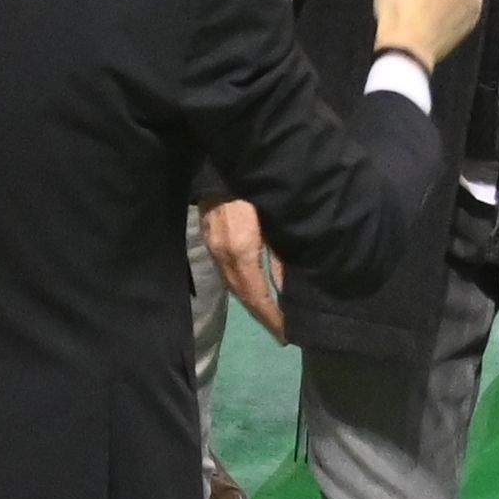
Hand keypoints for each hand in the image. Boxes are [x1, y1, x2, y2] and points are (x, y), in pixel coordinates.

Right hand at [205, 197, 284, 338]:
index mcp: (241, 250)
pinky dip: (242, 286)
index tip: (287, 334)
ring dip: (251, 302)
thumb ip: (280, 254)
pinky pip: (227, 272)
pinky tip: (253, 290)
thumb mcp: (276, 222)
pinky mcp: (210, 239)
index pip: (257, 295)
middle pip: (242, 294)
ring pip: (233, 284)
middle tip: (280, 331)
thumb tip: (287, 284)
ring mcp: (214, 247)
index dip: (271, 317)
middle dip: (262, 315)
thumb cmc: (257, 188)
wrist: (222, 164)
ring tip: (269, 316)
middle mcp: (223, 254)